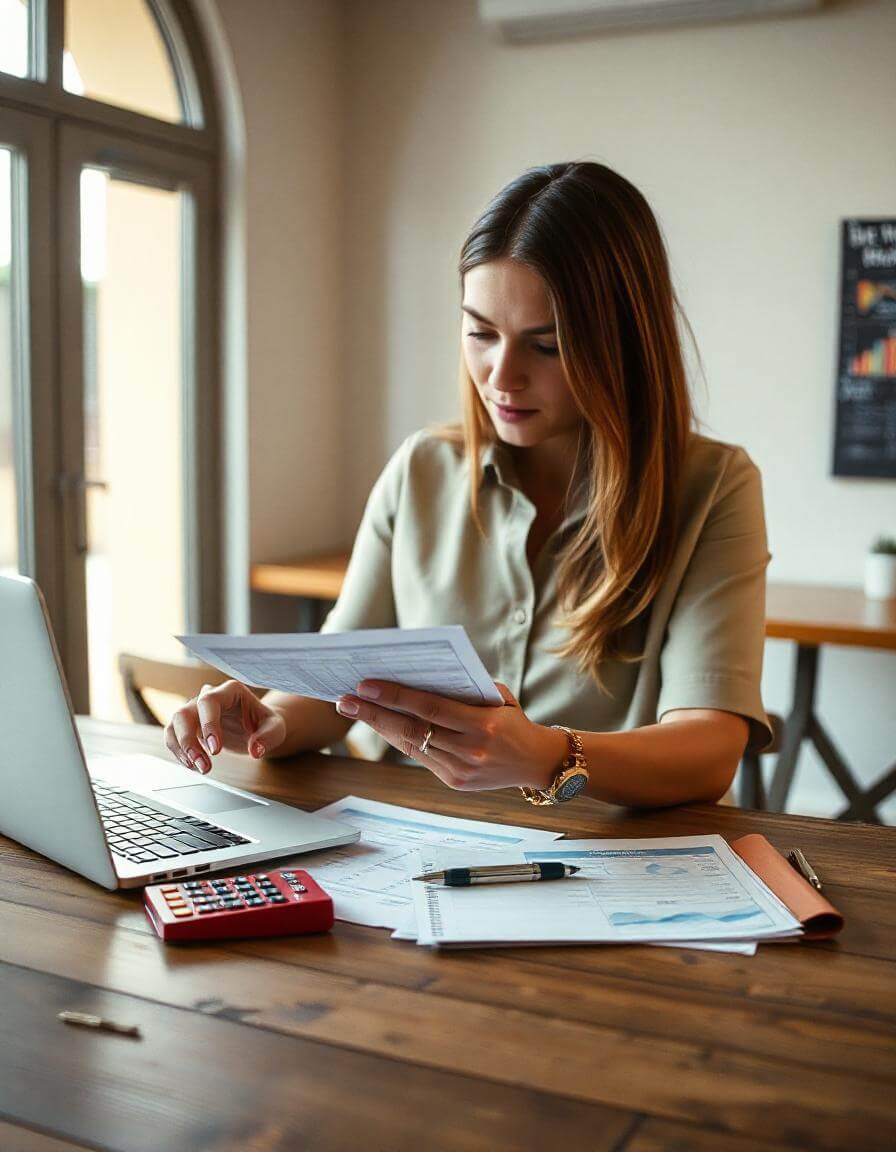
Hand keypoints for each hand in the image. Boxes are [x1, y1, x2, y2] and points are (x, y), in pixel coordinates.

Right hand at [165, 680, 286, 773]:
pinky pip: (173, 735)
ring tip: (198, 768)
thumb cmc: (266, 724)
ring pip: (175, 724)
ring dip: (182, 748)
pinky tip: (192, 765)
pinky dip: (178, 751)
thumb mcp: (276, 729)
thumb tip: (256, 750)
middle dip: (190, 741)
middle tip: (204, 766)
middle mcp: (209, 696)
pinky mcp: (189, 724)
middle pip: (185, 713)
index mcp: (230, 691)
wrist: (259, 728)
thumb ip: (268, 737)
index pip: (209, 701)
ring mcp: (196, 709)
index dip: (208, 724)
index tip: (215, 750)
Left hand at [335, 680, 566, 791]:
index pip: (429, 708)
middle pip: (412, 730)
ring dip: (380, 727)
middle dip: (374, 714)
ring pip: (411, 746)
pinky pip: (420, 757)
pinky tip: (381, 724)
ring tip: (354, 709)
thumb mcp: (498, 696)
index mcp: (483, 726)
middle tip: (344, 699)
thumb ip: (463, 689)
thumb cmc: (513, 719)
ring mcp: (461, 771)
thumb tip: (418, 678)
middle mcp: (470, 751)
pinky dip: (399, 740)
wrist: (537, 762)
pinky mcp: (455, 783)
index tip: (365, 685)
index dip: (395, 697)